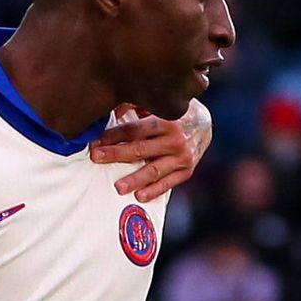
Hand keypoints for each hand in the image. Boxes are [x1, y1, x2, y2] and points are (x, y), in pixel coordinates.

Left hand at [90, 100, 211, 202]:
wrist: (205, 123)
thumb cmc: (175, 112)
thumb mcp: (159, 104)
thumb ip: (137, 105)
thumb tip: (115, 112)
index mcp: (167, 119)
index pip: (134, 130)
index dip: (113, 136)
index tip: (95, 142)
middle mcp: (176, 139)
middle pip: (140, 149)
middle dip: (116, 154)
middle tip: (97, 158)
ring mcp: (182, 157)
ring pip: (154, 170)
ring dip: (135, 179)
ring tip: (118, 187)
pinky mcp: (187, 170)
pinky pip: (168, 183)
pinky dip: (154, 191)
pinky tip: (139, 196)